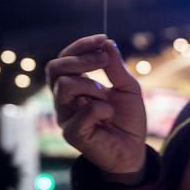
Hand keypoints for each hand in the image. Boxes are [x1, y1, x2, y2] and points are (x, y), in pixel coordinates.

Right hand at [46, 35, 146, 174]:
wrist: (134, 150)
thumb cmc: (127, 119)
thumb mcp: (128, 87)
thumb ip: (115, 67)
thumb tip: (107, 43)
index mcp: (74, 85)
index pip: (65, 58)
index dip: (82, 46)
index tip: (103, 40)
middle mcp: (64, 99)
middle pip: (54, 68)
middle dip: (81, 59)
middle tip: (104, 60)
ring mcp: (65, 116)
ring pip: (64, 86)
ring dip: (91, 85)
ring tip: (107, 96)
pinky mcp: (72, 134)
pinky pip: (81, 112)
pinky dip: (100, 109)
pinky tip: (108, 115)